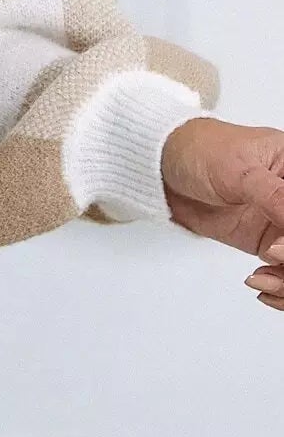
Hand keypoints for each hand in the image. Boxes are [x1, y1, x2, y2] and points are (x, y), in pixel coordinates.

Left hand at [161, 117, 283, 307]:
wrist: (164, 168)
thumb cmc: (202, 151)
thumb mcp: (240, 171)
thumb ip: (273, 196)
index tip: (282, 241)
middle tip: (272, 254)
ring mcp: (281, 224)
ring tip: (262, 278)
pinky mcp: (265, 243)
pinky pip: (282, 270)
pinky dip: (278, 285)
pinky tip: (260, 283)